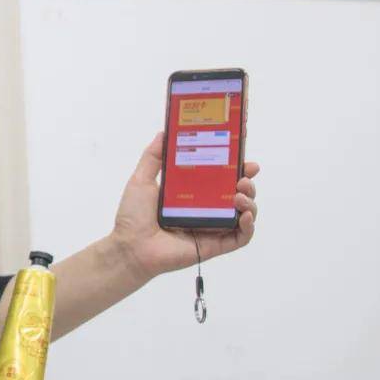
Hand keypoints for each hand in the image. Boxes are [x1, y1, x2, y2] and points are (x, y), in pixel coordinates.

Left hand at [113, 132, 259, 279]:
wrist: (130, 247)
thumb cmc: (133, 217)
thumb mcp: (141, 180)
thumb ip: (153, 156)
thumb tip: (165, 132)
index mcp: (191, 192)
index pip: (218, 174)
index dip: (233, 161)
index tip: (241, 145)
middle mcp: (205, 208)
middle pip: (236, 190)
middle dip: (246, 178)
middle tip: (245, 171)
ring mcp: (212, 226)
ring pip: (244, 212)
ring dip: (249, 200)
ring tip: (239, 193)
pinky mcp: (215, 245)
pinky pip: (241, 237)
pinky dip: (248, 226)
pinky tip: (243, 215)